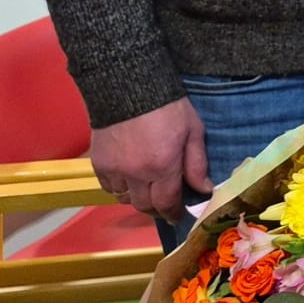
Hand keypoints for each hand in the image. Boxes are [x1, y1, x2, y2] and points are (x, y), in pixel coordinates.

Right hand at [91, 100, 210, 219]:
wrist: (129, 86)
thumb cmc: (168, 107)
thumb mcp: (193, 132)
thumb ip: (197, 164)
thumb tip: (205, 189)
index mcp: (162, 167)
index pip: (167, 203)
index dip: (173, 213)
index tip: (178, 216)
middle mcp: (135, 174)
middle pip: (144, 205)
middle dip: (157, 209)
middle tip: (165, 206)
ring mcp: (114, 169)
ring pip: (124, 198)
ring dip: (137, 199)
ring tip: (148, 192)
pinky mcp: (98, 162)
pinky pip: (108, 187)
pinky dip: (119, 189)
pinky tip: (129, 181)